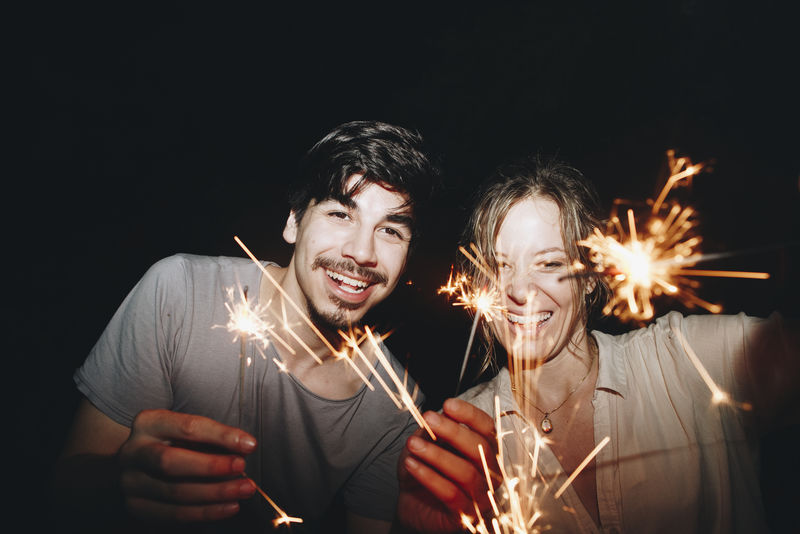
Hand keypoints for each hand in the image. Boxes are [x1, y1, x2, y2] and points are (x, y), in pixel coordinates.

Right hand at [118, 409, 257, 522]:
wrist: (138, 463)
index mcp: (148, 423)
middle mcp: (133, 452)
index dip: (221, 436)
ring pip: (174, 492)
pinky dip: (206, 512)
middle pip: (171, 462)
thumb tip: (244, 449)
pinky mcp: (136, 506)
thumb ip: (211, 439)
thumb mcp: (187, 431)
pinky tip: (228, 507)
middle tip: (242, 468)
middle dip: (211, 467)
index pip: (188, 427)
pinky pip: (174, 514)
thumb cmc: (173, 442)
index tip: (249, 444)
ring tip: (243, 490)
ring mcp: (130, 482)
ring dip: (215, 493)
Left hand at [396, 399, 498, 532]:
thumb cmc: (425, 469)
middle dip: (453, 431)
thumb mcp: (426, 443)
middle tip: (429, 419)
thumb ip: (434, 431)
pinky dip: (429, 477)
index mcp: (485, 452)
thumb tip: (437, 416)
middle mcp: (490, 474)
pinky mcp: (466, 516)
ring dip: (437, 455)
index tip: (448, 404)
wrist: (411, 503)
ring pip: (466, 472)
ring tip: (413, 444)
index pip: (488, 429)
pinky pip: (450, 494)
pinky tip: (411, 464)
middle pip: (481, 449)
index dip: (470, 415)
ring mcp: (481, 497)